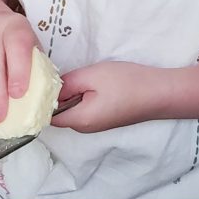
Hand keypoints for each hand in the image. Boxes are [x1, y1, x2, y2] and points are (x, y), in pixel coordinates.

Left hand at [50, 61, 167, 132]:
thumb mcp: (92, 76)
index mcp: (78, 120)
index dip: (40, 99)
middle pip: (59, 112)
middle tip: (57, 71)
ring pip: (72, 108)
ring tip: (75, 75)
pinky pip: (84, 108)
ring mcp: (96, 124)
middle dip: (55, 94)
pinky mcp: (105, 118)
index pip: (46, 115)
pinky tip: (90, 82)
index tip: (38, 80)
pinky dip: (82, 96)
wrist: (159, 92)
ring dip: (70, 93)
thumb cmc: (126, 84)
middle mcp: (84, 127)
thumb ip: (67, 83)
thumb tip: (50, 88)